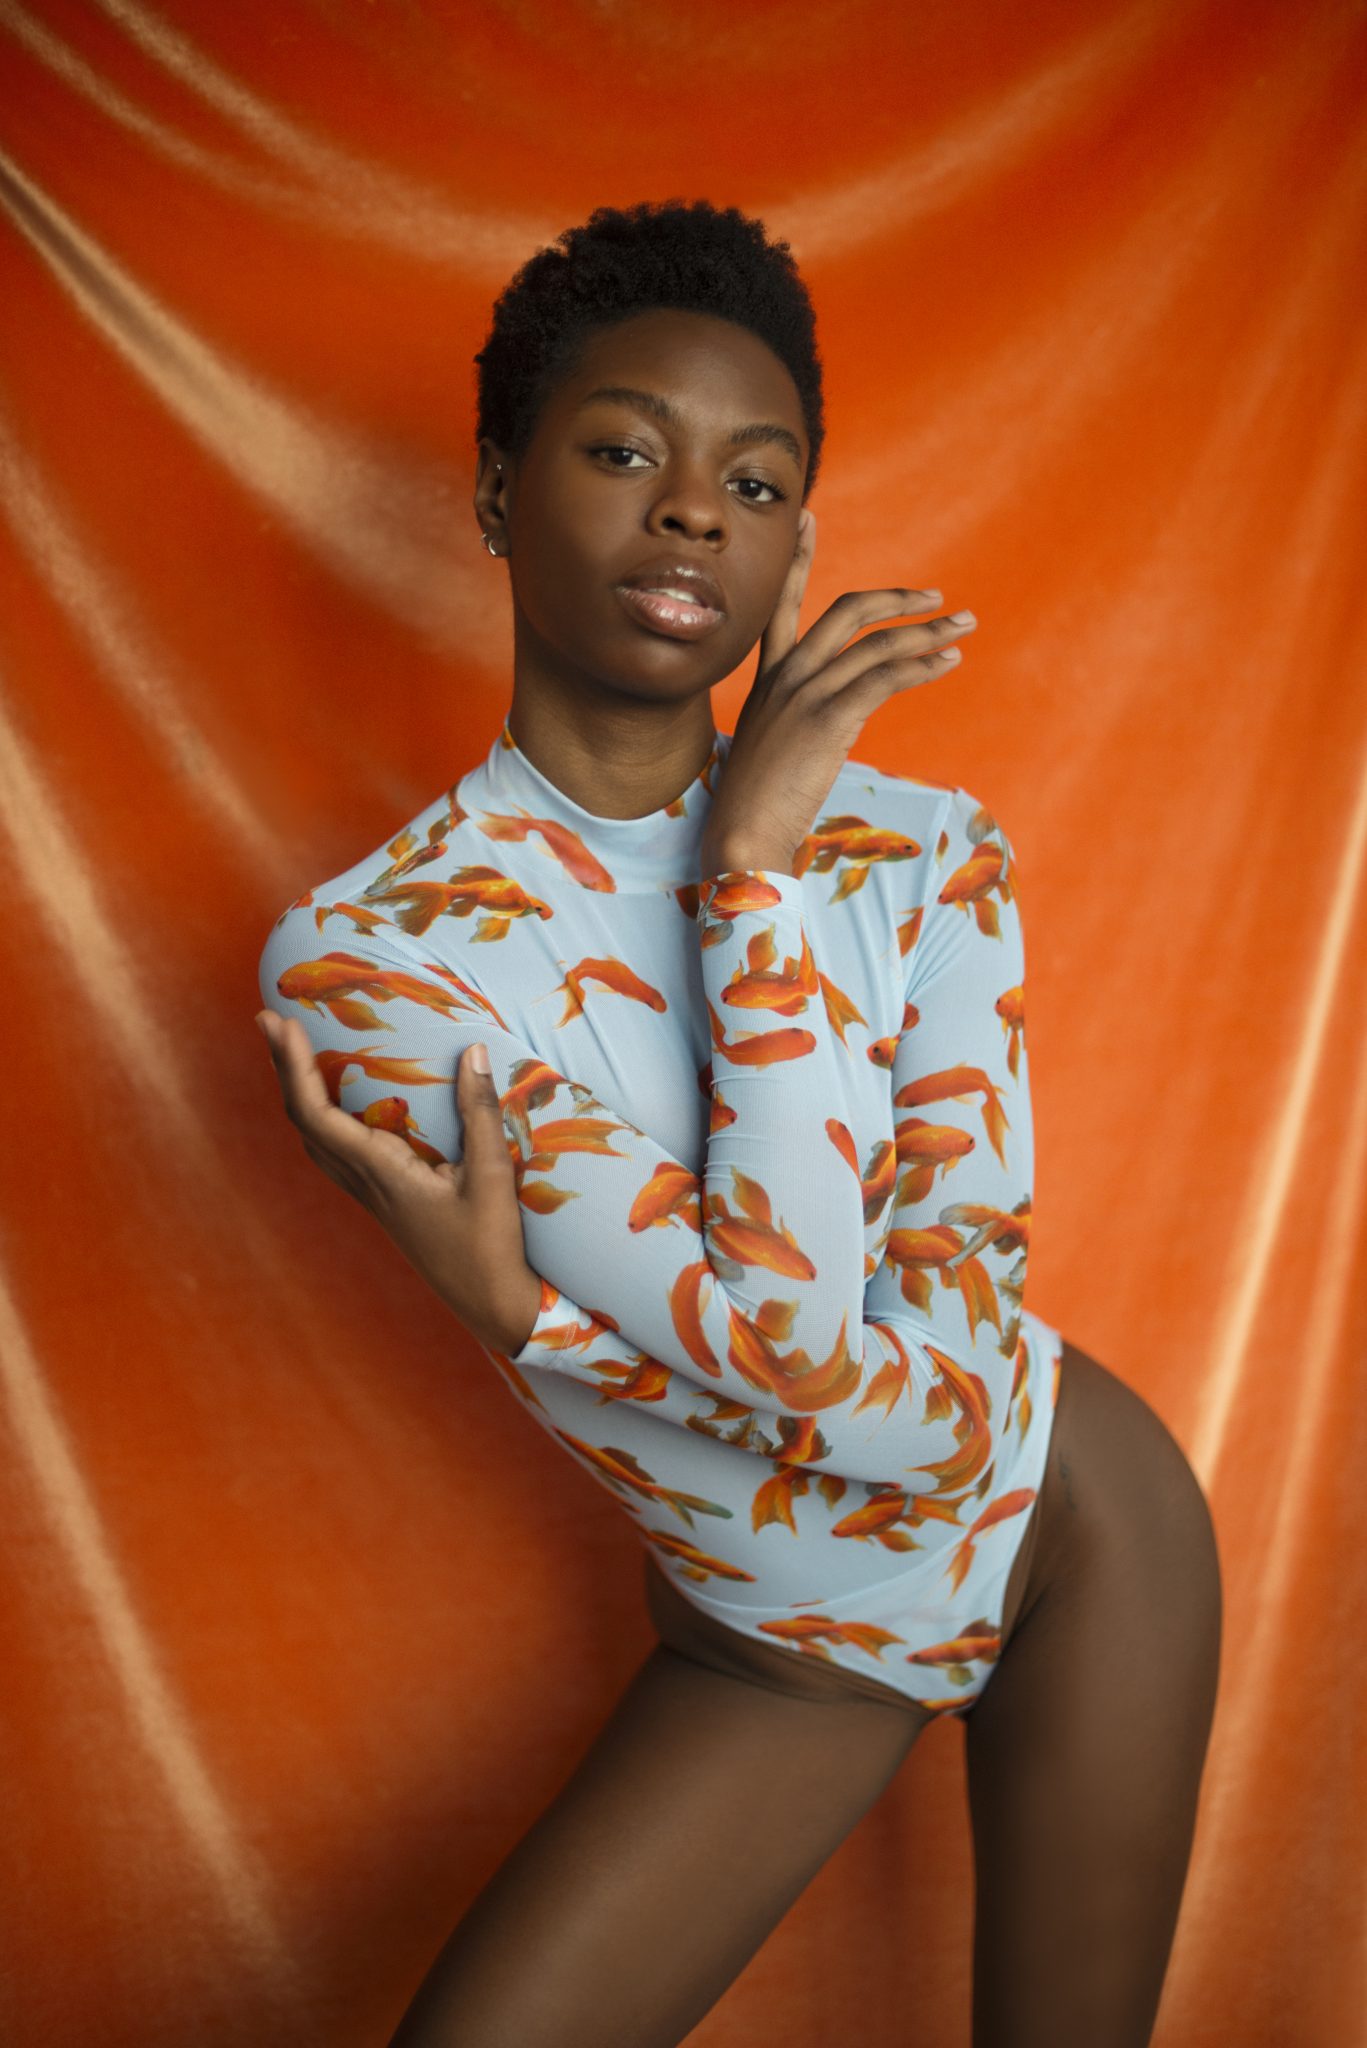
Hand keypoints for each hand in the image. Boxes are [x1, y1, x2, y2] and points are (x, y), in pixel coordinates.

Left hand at [255, 1010, 541, 1355]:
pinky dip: (323, 1117)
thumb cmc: (491, 1246)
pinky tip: (340, 1105)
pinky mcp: (386, 1202)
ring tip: (297, 1053)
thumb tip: (472, 1050)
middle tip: (271, 1020)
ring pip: (315, 1139)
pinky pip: (337, 1153)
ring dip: (300, 1092)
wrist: (491, 1305)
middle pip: (303, 1121)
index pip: (316, 1115)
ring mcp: (372, 1196)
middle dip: (285, 1069)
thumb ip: (480, 1112)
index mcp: (380, 1174)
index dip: (294, 1067)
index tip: (282, 1024)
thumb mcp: (491, 1176)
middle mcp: (365, 1185)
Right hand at [699, 507, 977, 874]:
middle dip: (897, 599)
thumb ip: (797, 718)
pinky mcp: (829, 719)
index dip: (798, 559)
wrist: (741, 835)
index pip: (782, 604)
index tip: (808, 518)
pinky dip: (922, 666)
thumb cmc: (756, 805)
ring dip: (928, 632)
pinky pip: (886, 677)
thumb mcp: (770, 747)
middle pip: (847, 611)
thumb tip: (832, 718)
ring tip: (962, 628)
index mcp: (768, 679)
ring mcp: (806, 694)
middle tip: (936, 598)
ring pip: (877, 643)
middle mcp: (787, 676)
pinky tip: (946, 663)